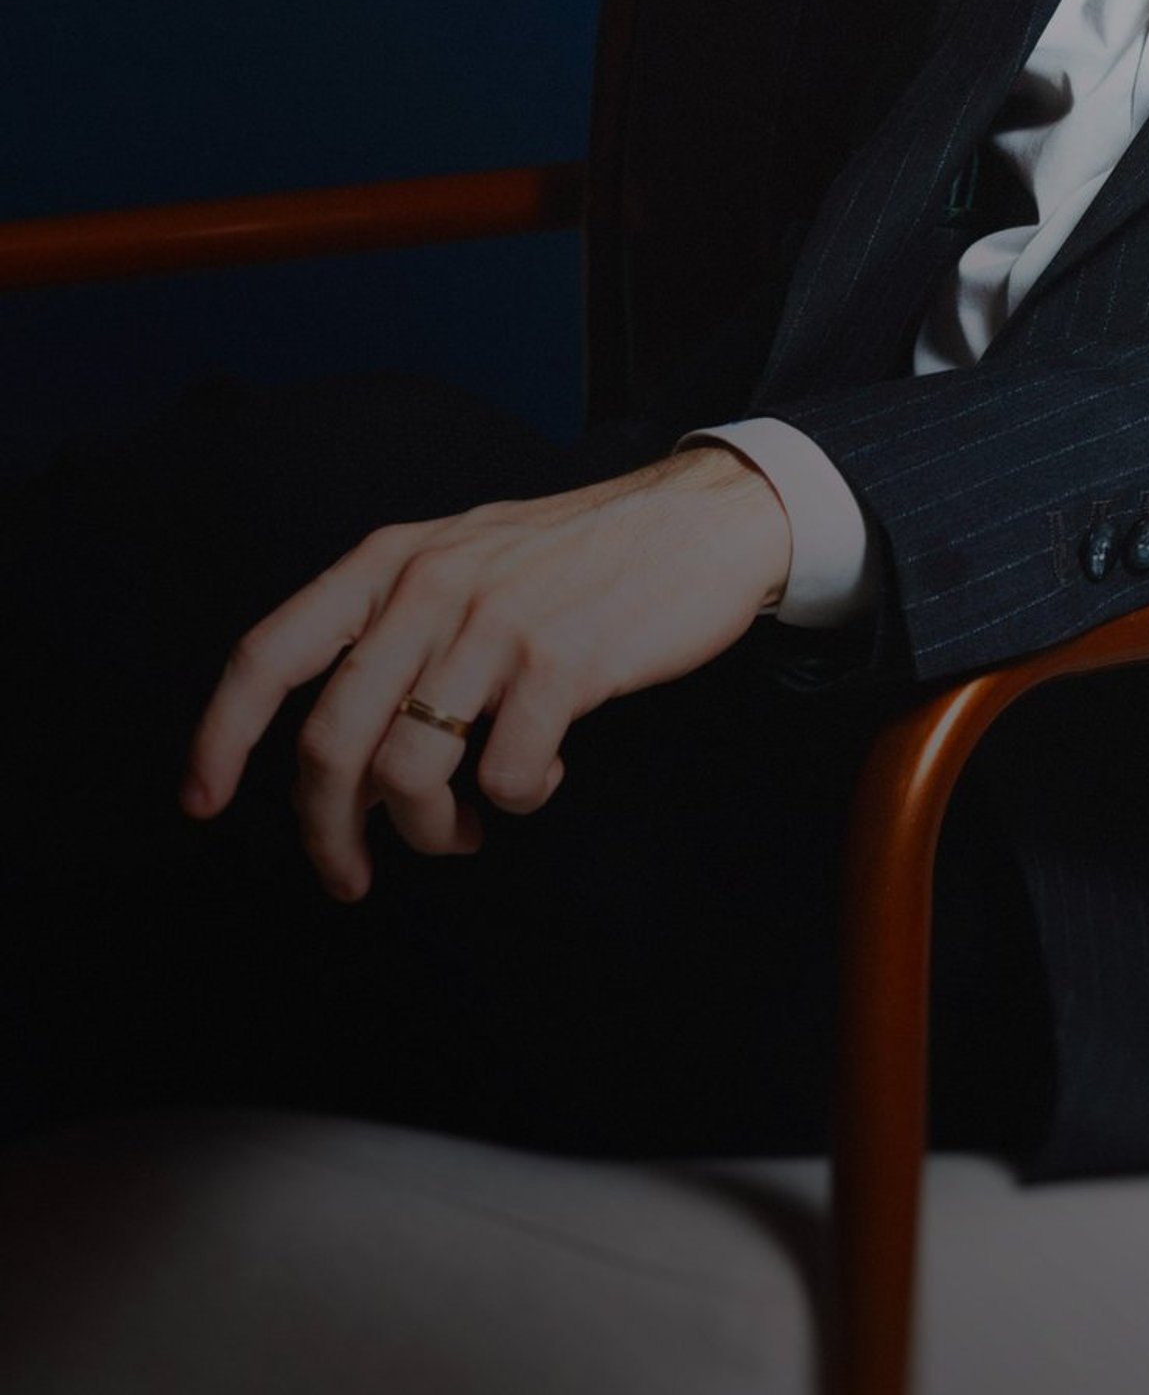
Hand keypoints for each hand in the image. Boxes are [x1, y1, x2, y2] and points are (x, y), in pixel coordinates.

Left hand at [180, 446, 792, 899]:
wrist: (700, 518)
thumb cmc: (579, 557)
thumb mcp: (463, 557)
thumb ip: (397, 627)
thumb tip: (344, 756)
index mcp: (389, 562)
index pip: (270, 653)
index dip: (220, 737)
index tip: (201, 804)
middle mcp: (429, 588)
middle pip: (331, 742)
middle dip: (330, 834)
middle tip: (354, 876)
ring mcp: (495, 624)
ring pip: (409, 773)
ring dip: (431, 831)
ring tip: (468, 827)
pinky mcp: (562, 663)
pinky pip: (507, 777)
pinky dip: (518, 800)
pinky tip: (543, 771)